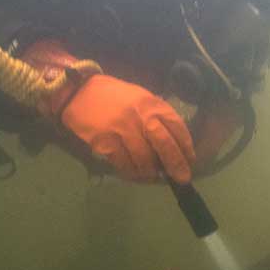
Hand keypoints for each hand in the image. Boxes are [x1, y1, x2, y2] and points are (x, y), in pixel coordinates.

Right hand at [62, 75, 196, 182]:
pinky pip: (124, 163)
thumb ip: (157, 118)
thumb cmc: (114, 97)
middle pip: (164, 144)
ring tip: (152, 176)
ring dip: (151, 172)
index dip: (186, 147)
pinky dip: (131, 172)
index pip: (177, 127)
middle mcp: (139, 116)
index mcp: (152, 104)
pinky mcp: (105, 142)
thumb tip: (174, 146)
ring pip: (144, 159)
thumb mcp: (141, 98)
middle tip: (182, 178)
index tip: (190, 161)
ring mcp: (122, 129)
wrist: (79, 92)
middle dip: (176, 164)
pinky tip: (134, 173)